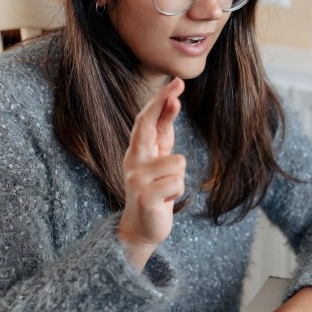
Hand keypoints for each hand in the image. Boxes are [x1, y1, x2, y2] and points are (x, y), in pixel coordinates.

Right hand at [117, 77, 184, 270]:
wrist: (142, 227)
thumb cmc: (155, 190)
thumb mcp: (160, 158)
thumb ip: (164, 133)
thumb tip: (173, 102)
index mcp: (137, 150)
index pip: (146, 120)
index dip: (159, 100)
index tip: (176, 83)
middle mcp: (132, 161)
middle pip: (148, 126)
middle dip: (162, 104)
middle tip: (177, 85)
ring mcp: (136, 179)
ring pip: (178, 162)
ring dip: (179, 178)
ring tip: (166, 189)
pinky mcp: (146, 197)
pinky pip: (177, 183)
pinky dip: (178, 192)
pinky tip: (165, 201)